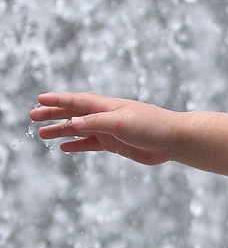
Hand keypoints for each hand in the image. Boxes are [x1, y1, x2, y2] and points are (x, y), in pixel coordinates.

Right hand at [30, 92, 180, 165]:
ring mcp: (110, 130)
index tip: (39, 99)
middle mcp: (105, 116)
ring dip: (61, 130)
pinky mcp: (116, 144)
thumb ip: (97, 122)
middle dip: (53, 115)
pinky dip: (78, 145)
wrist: (175, 139)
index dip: (57, 100)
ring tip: (42, 134)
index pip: (76, 101)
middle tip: (32, 116)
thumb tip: (73, 122)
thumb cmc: (152, 126)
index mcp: (106, 106)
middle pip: (73, 114)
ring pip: (79, 130)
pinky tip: (65, 147)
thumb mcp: (121, 123)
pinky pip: (91, 144)